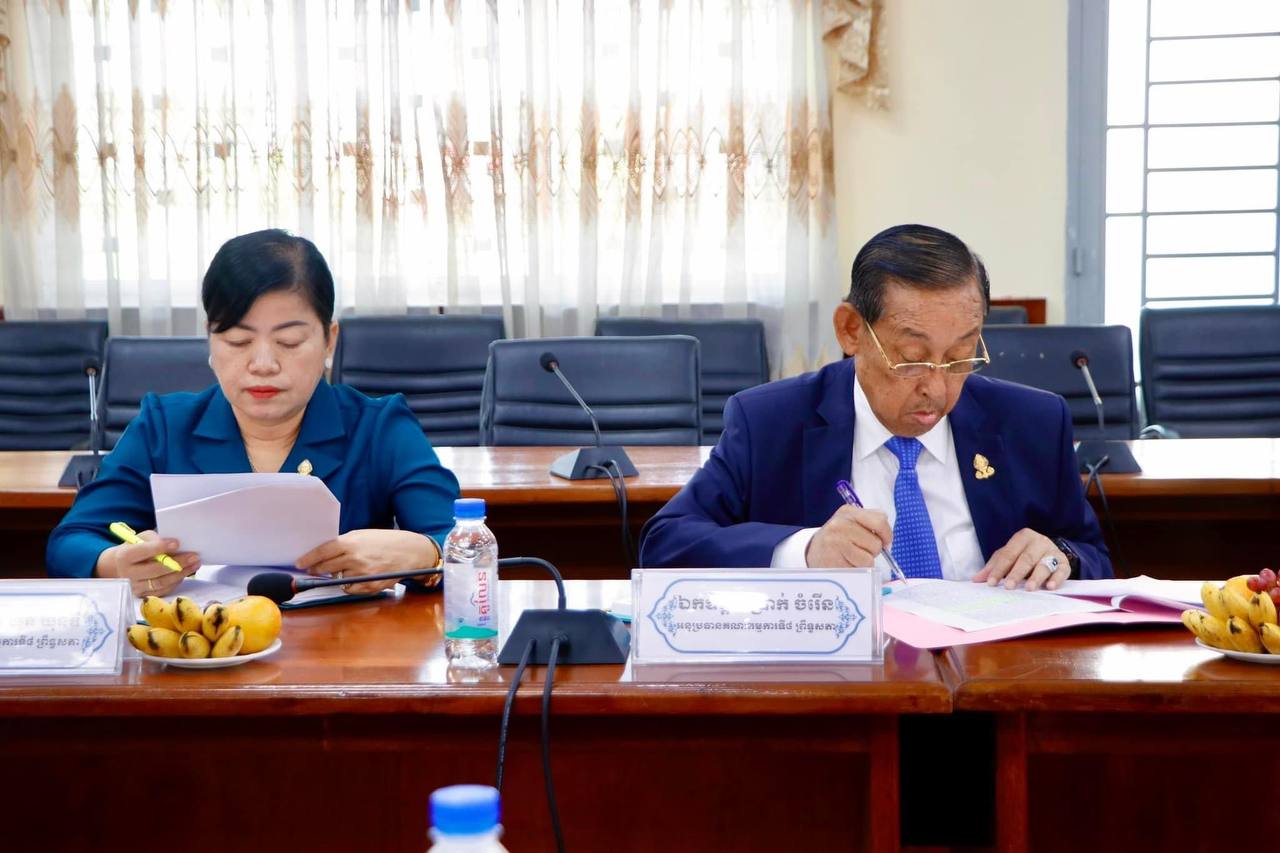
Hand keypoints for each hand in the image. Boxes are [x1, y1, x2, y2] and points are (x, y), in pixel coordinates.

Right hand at [94, 530, 200, 597]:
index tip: (177, 543)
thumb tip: (175, 545)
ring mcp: (135, 587)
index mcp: (124, 556)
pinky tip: (186, 573)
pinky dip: (176, 582)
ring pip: (161, 583)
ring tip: (195, 564)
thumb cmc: (133, 548)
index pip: (142, 552)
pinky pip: (162, 590)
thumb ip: (154, 539)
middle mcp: (128, 574)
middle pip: (154, 570)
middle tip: (194, 556)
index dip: (160, 548)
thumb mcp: (139, 539)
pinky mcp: (142, 595)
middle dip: (177, 563)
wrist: (116, 567)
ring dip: (181, 574)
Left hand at [295, 529, 441, 594]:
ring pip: (338, 578)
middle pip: (326, 567)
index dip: (309, 558)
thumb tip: (326, 554)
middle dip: (317, 569)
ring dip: (338, 575)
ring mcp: (362, 573)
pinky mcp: (369, 586)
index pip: (323, 551)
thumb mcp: (364, 536)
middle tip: (312, 569)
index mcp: (352, 542)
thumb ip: (345, 544)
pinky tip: (358, 577)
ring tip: (348, 568)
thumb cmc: (388, 541)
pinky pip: (350, 589)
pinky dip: (350, 584)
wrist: (412, 552)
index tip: (299, 563)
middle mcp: (355, 558)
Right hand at [804, 505, 892, 568]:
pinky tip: (846, 563)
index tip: (884, 542)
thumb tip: (887, 541)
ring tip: (851, 557)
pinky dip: (857, 569)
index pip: (880, 520)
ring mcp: (835, 542)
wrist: (812, 552)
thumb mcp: (851, 523)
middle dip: (873, 550)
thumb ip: (870, 524)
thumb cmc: (838, 539)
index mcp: (848, 512)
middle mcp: (840, 524)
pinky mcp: (834, 560)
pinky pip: (859, 568)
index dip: (886, 534)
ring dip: (865, 561)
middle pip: (876, 542)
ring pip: (869, 558)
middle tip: (860, 550)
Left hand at [973, 528, 1069, 590]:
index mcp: (1023, 537)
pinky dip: (1057, 578)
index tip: (991, 582)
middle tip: (1008, 586)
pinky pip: (1063, 570)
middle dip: (1016, 573)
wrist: (1049, 551)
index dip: (999, 569)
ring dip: (1036, 577)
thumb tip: (976, 579)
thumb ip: (994, 566)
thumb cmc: (1024, 553)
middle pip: (1026, 558)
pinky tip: (1050, 587)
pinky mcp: (1065, 563)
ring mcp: (1053, 552)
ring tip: (1029, 588)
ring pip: (1044, 564)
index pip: (1008, 554)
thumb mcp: (1009, 555)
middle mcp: (1039, 542)